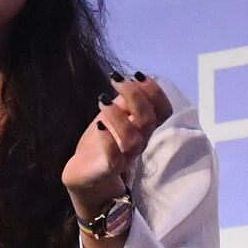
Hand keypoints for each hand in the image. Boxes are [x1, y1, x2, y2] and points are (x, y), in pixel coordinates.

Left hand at [58, 71, 173, 213]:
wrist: (84, 173)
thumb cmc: (102, 141)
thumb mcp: (114, 115)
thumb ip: (125, 100)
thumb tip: (134, 80)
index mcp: (144, 127)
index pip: (163, 111)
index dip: (155, 92)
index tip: (138, 74)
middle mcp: (140, 142)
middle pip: (148, 121)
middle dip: (135, 96)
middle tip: (116, 79)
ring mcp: (125, 158)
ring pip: (132, 140)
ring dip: (119, 117)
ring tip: (103, 100)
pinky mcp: (107, 169)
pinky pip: (113, 158)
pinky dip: (108, 140)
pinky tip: (99, 126)